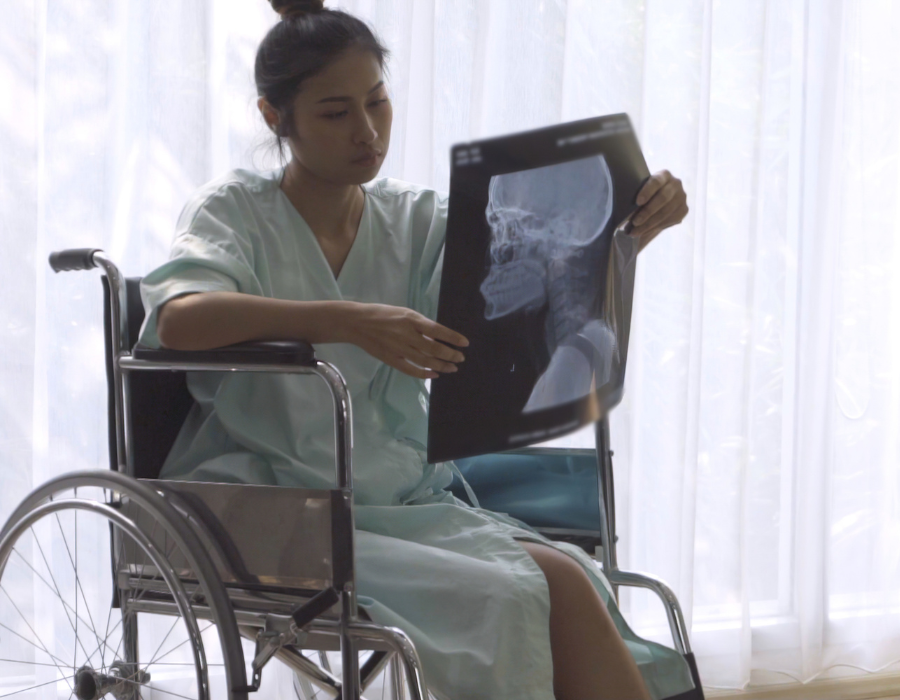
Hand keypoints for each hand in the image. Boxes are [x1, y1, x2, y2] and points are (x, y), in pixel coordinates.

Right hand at [344, 303, 468, 379]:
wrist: (358, 323)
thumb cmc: (384, 314)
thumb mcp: (404, 312)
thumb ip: (420, 325)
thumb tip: (439, 337)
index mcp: (411, 319)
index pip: (437, 330)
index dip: (453, 338)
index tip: (465, 343)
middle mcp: (406, 334)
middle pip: (434, 349)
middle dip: (450, 354)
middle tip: (460, 358)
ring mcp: (398, 348)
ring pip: (425, 361)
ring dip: (442, 365)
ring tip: (452, 367)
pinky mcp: (391, 359)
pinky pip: (411, 370)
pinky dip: (424, 374)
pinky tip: (434, 374)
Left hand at [630, 170, 688, 251]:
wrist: (657, 203)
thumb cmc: (644, 196)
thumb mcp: (640, 193)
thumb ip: (636, 199)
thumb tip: (623, 213)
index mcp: (663, 175)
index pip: (656, 181)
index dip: (647, 191)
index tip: (637, 202)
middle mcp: (676, 183)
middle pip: (663, 198)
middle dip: (647, 212)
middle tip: (634, 222)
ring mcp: (682, 197)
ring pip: (666, 212)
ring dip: (649, 224)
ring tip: (635, 232)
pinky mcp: (684, 210)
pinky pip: (670, 220)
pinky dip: (656, 227)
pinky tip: (644, 231)